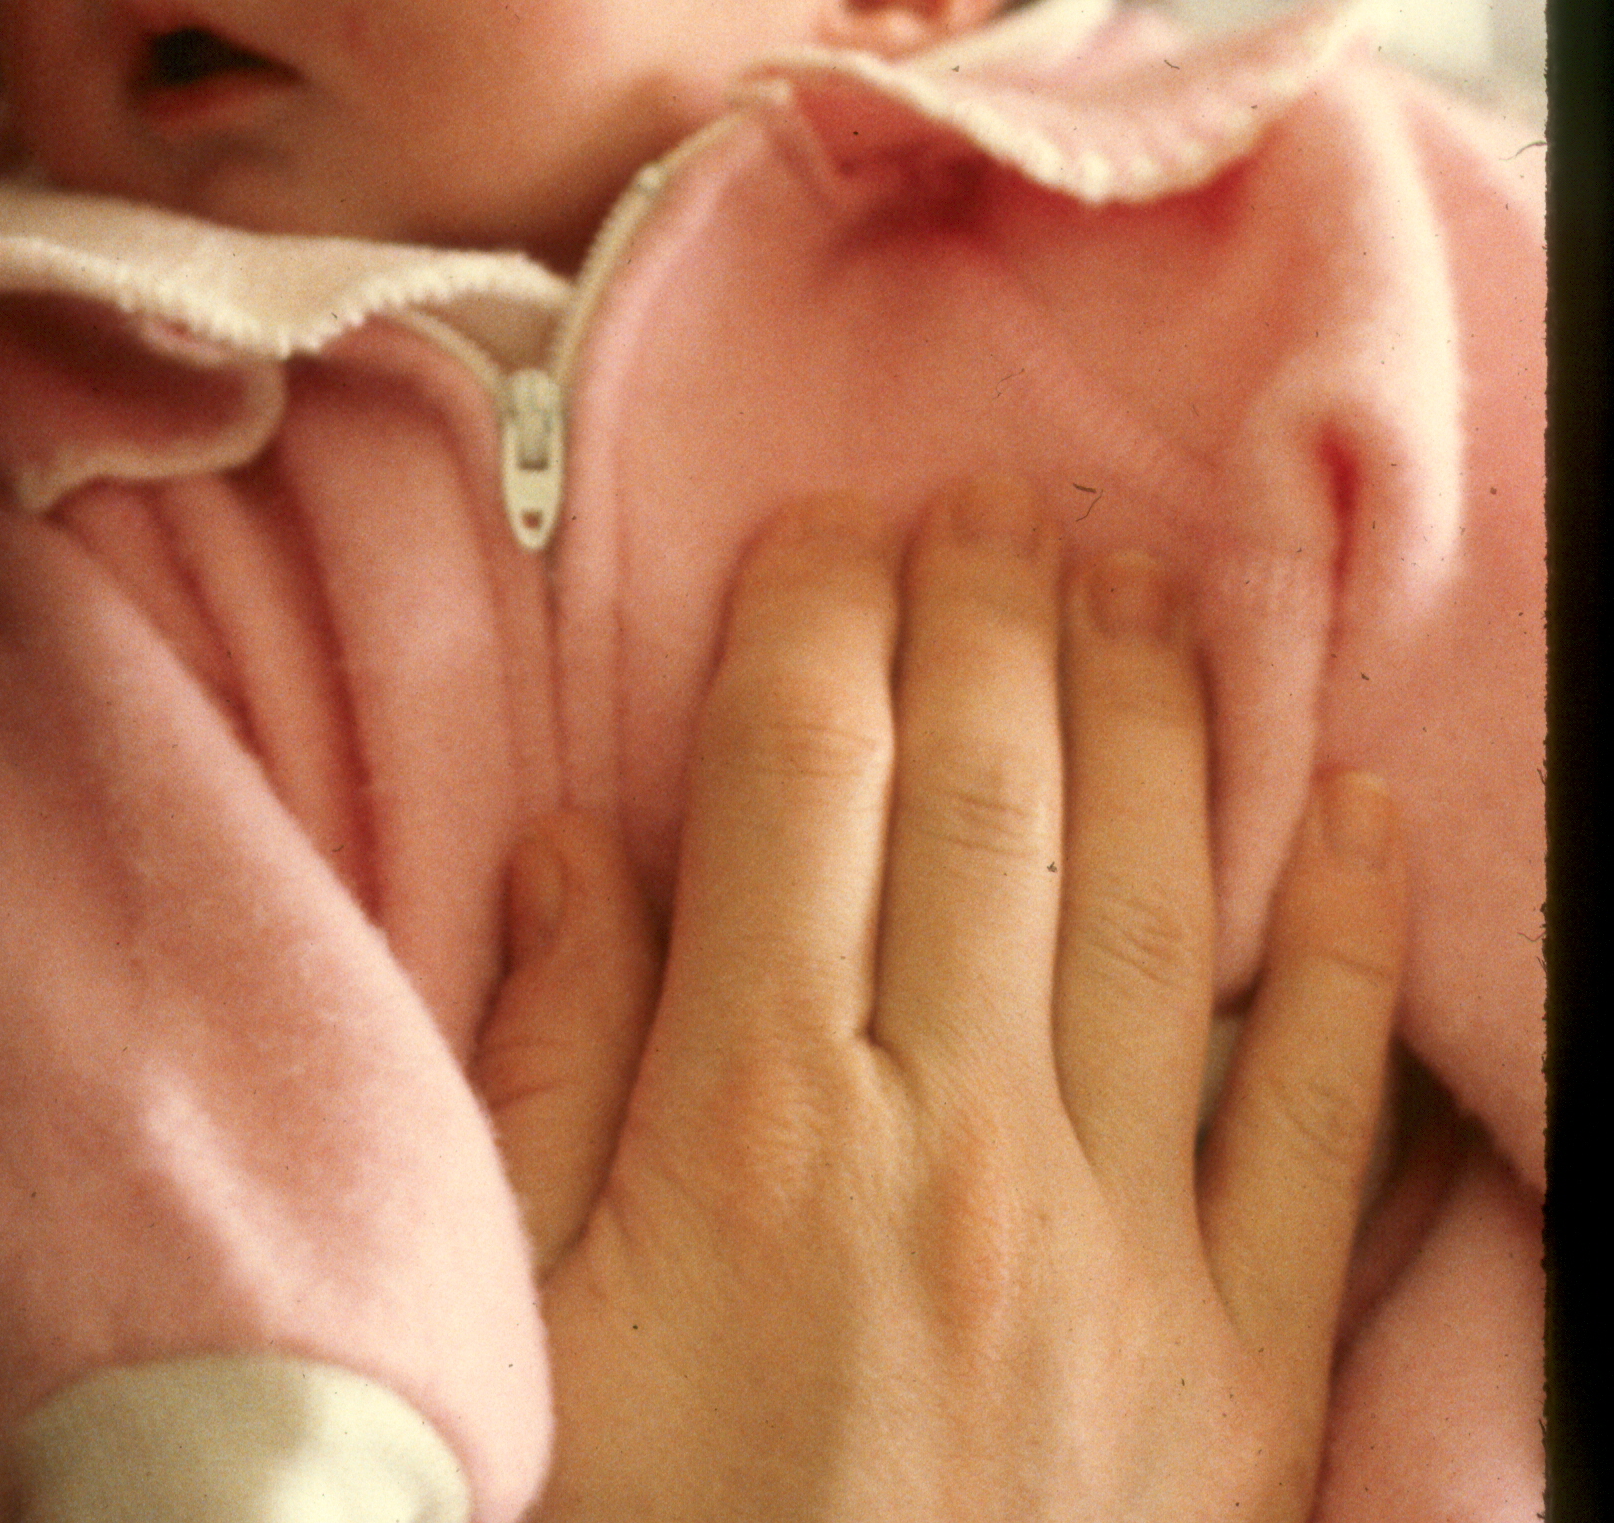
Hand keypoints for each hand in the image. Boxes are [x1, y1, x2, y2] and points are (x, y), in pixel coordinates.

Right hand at [474, 480, 1404, 1521]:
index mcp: (751, 1126)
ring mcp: (1123, 1249)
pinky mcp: (1245, 1363)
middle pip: (989, 793)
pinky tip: (1345, 804)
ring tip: (1133, 574)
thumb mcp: (514, 1331)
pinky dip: (1348, 945)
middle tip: (985, 499)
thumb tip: (583, 846)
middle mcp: (955, 1147)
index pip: (807, 771)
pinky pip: (1318, 1113)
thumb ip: (546, 1069)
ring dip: (1149, 707)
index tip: (825, 523)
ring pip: (1156, 896)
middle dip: (985, 607)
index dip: (819, 612)